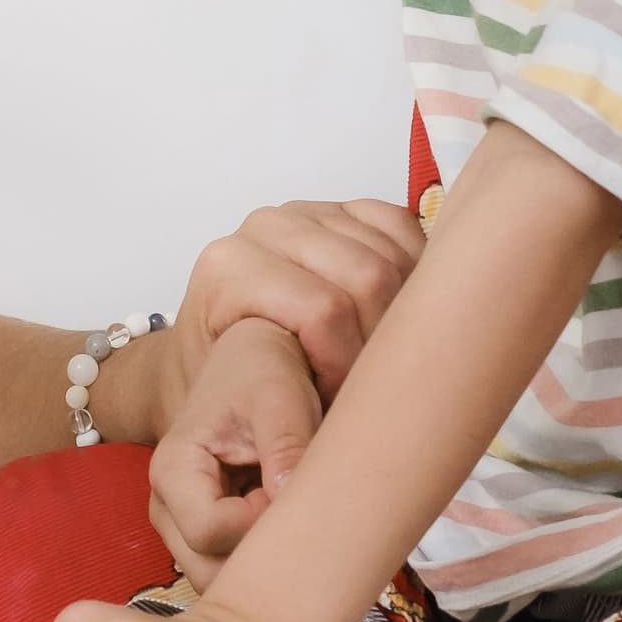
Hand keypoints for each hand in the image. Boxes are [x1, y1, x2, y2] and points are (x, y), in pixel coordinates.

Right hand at [146, 320, 317, 583]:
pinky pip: (230, 569)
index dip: (257, 523)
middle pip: (207, 569)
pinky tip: (284, 524)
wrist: (252, 362)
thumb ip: (286, 448)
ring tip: (288, 512)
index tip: (287, 492)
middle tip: (293, 510)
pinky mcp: (205, 533)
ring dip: (261, 559)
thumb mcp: (280, 400)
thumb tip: (290, 501)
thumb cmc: (261, 374)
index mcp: (173, 470)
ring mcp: (181, 525)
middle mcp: (166, 506)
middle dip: (259, 553)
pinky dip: (262, 558)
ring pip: (219, 578)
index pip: (209, 532)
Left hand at [178, 198, 426, 397]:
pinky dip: (414, 269)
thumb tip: (353, 411)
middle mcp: (264, 228)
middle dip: (377, 341)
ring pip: (390, 257)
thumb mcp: (236, 401)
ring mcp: (305, 214)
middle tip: (365, 381)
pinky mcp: (340, 210)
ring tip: (375, 355)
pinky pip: (400, 227)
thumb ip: (282, 395)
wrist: (207, 355)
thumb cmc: (221, 382)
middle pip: (366, 277)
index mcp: (229, 267)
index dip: (346, 364)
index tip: (338, 401)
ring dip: (400, 314)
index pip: (324, 310)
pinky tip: (397, 311)